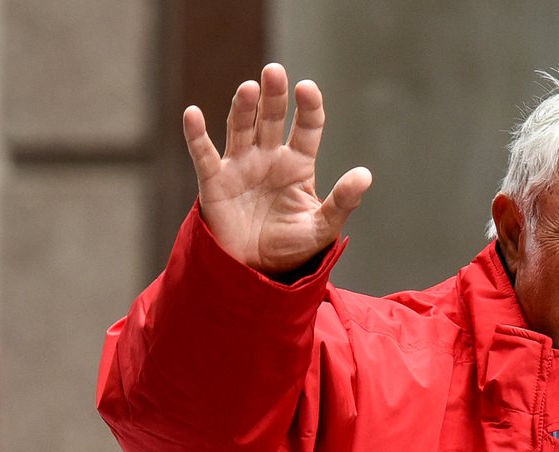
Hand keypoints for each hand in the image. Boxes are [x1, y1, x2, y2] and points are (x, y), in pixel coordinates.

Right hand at [183, 62, 371, 274]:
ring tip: (250, 88)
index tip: (307, 89)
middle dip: (274, 96)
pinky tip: (193, 114)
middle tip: (276, 72)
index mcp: (298, 165)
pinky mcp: (215, 181)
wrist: (257, 272)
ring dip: (244, 107)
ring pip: (241, 128)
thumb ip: (342, 201)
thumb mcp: (322, 227)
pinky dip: (196, 135)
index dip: (308, 108)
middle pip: (272, 119)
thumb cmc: (291, 247)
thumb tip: (365, 174)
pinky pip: (204, 154)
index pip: (306, 129)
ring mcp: (240, 165)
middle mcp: (268, 157)